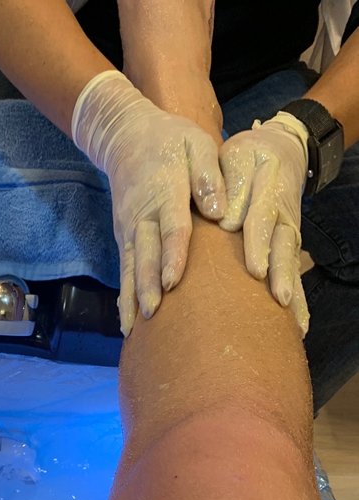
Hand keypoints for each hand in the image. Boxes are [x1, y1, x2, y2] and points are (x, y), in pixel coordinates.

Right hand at [72, 70, 226, 333]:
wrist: (126, 136)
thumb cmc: (172, 141)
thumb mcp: (197, 143)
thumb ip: (209, 175)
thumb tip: (219, 212)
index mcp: (165, 191)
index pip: (171, 228)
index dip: (172, 255)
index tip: (172, 281)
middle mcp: (142, 215)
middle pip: (144, 254)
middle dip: (146, 285)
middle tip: (151, 312)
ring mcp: (129, 229)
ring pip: (130, 267)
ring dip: (131, 298)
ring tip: (133, 329)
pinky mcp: (123, 239)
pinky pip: (124, 271)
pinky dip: (124, 296)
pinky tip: (127, 322)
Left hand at [219, 113, 309, 334]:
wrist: (279, 149)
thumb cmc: (246, 157)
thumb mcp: (235, 158)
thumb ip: (231, 183)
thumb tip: (226, 221)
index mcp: (266, 189)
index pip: (261, 219)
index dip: (259, 245)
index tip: (256, 271)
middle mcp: (282, 214)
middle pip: (284, 246)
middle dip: (283, 276)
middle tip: (282, 302)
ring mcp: (288, 231)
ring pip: (292, 262)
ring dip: (295, 293)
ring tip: (296, 324)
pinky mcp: (288, 244)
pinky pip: (293, 271)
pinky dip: (298, 298)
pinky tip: (298, 325)